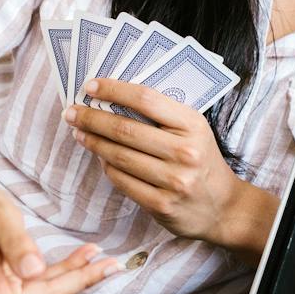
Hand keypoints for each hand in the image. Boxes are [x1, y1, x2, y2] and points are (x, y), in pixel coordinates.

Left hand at [63, 78, 278, 258]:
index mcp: (193, 125)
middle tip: (71, 112)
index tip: (91, 86)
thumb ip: (161, 116)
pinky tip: (99, 158)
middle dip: (92, 118)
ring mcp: (174, 181)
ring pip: (120, 156)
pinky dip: (106, 167)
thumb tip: (112, 101)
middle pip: (126, 129)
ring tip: (79, 133)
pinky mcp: (162, 205)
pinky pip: (122, 182)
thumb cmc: (202, 160)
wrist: (223, 207)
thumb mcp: (193, 130)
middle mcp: (185, 152)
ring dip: (93, 142)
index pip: (145, 99)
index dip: (114, 90)